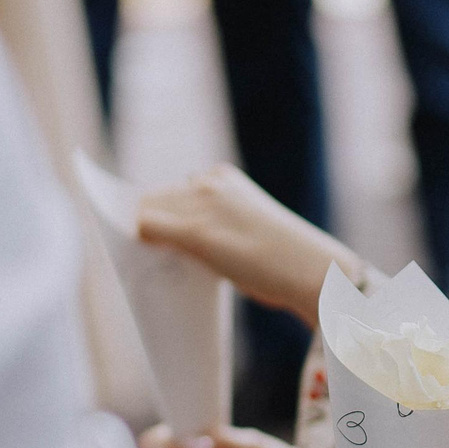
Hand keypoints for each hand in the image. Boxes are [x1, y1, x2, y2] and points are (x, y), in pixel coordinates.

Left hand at [136, 164, 351, 324]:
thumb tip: (178, 235)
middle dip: (144, 223)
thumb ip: (216, 223)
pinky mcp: (195, 232)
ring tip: (141, 260)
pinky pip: (145, 228)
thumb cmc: (282, 258)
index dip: (155, 216)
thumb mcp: (247, 227)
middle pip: (154, 199)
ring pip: (147, 211)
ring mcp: (201, 205)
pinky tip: (137, 256)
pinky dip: (136, 239)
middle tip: (142, 253)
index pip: (170, 192)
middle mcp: (209, 182)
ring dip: (138, 233)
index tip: (148, 239)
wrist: (312, 270)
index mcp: (224, 177)